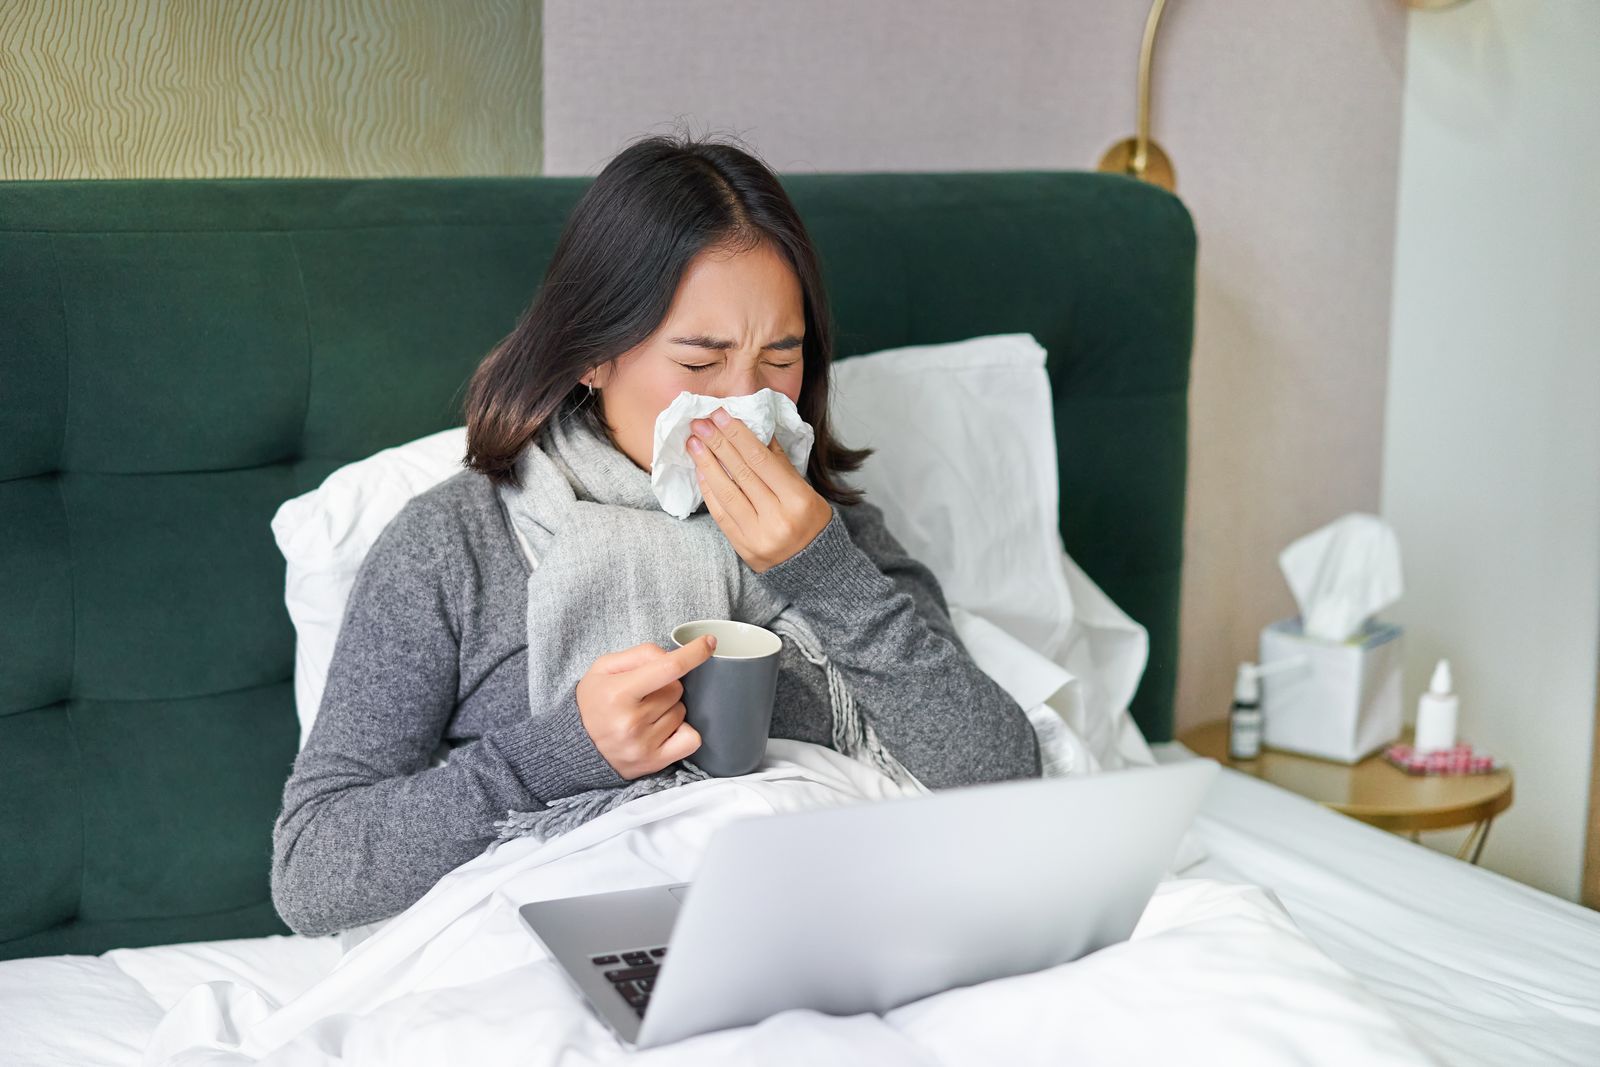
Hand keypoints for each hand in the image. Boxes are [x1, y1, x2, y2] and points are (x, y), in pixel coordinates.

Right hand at [574, 635, 715, 778]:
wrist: (573, 747)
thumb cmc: (592, 702)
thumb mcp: (604, 668)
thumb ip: (640, 654)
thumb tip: (673, 656)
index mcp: (619, 693)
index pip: (668, 668)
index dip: (694, 653)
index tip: (709, 643)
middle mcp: (632, 721)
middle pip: (677, 689)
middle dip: (666, 686)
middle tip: (644, 694)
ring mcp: (644, 745)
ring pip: (682, 711)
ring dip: (670, 708)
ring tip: (645, 714)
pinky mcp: (653, 763)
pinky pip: (691, 739)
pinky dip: (683, 731)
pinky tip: (663, 730)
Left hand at [687, 407, 833, 572]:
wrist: (812, 567)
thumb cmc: (810, 520)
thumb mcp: (805, 490)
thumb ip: (779, 463)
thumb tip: (755, 431)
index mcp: (798, 499)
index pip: (761, 460)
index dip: (738, 436)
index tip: (720, 415)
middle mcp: (777, 518)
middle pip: (741, 473)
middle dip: (718, 444)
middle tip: (699, 423)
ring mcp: (758, 535)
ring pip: (727, 493)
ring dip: (707, 464)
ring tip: (693, 443)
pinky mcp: (743, 548)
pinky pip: (721, 514)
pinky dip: (709, 490)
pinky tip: (701, 471)